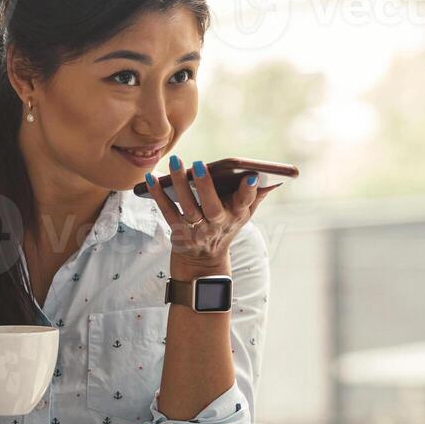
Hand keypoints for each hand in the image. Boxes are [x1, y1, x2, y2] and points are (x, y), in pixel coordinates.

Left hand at [145, 157, 279, 267]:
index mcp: (236, 216)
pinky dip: (158, 195)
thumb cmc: (225, 228)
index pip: (245, 203)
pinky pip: (167, 212)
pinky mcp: (177, 232)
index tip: (250, 176)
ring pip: (188, 207)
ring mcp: (196, 230)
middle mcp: (217, 224)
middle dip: (206, 186)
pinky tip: (151, 179)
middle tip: (199, 164)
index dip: (249, 191)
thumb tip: (273, 178)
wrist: (203, 262)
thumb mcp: (244, 216)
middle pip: (212, 207)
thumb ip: (255, 196)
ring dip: (180, 184)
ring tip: (175, 161)